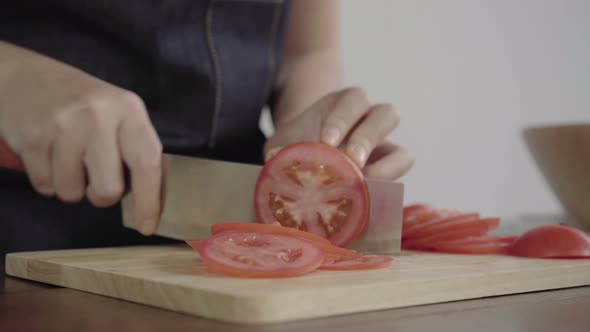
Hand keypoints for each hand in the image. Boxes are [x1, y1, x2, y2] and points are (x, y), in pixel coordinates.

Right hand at [0, 42, 161, 234]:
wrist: (25, 76)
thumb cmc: (82, 103)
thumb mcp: (118, 113)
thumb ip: (135, 149)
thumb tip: (150, 200)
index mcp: (129, 110)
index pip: (147, 163)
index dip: (150, 200)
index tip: (147, 226)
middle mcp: (98, 116)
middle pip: (108, 190)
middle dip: (102, 196)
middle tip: (95, 178)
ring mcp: (62, 126)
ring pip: (72, 193)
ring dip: (71, 186)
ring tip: (69, 158)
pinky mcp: (31, 138)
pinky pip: (45, 186)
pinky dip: (48, 180)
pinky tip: (49, 155)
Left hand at [264, 87, 414, 179]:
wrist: (303, 159)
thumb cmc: (294, 145)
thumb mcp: (283, 143)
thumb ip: (282, 150)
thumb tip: (277, 162)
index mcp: (344, 103)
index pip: (354, 99)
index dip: (343, 119)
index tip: (325, 141)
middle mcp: (371, 121)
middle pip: (387, 115)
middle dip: (368, 139)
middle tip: (350, 161)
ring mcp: (384, 151)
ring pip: (404, 152)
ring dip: (386, 170)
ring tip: (362, 185)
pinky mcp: (388, 176)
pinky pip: (400, 185)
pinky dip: (386, 190)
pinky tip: (364, 199)